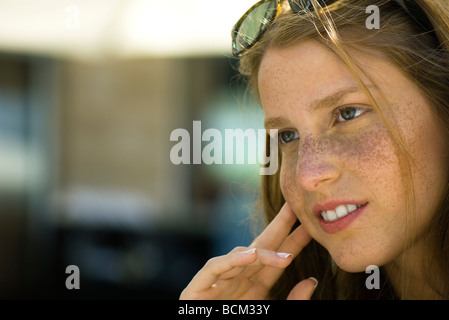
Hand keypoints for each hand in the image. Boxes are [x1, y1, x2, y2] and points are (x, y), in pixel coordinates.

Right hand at [179, 203, 316, 299]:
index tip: (309, 226)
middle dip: (278, 227)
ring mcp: (217, 283)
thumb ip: (293, 303)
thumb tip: (312, 280)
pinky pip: (215, 268)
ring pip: (239, 256)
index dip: (292, 241)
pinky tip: (250, 255)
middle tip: (295, 207)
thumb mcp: (274, 318)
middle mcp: (237, 281)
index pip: (276, 259)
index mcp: (254, 288)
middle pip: (260, 248)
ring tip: (286, 252)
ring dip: (262, 250)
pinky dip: (231, 261)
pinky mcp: (197, 290)